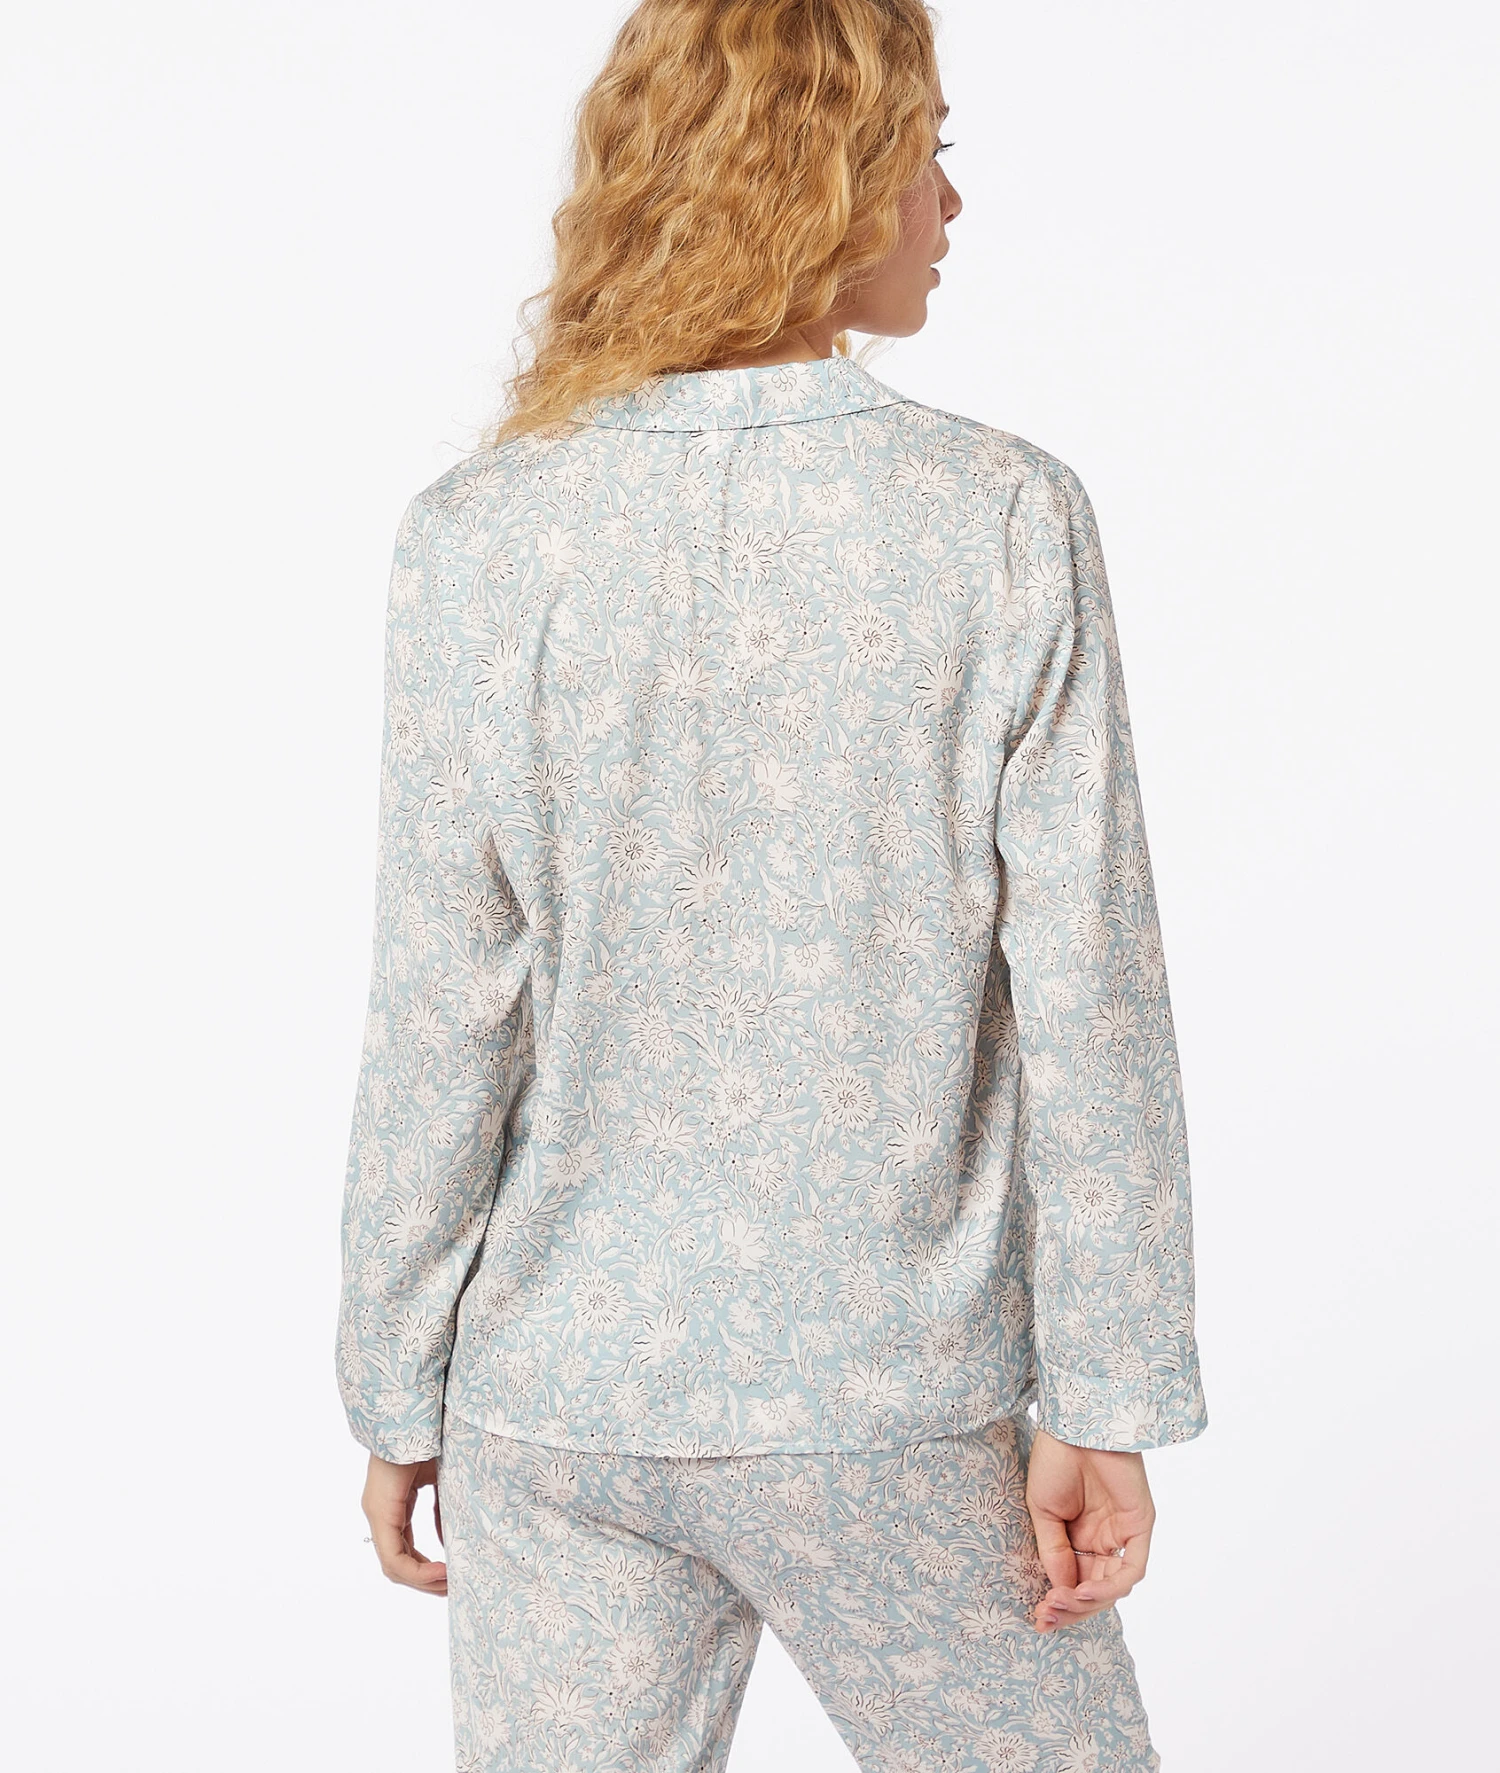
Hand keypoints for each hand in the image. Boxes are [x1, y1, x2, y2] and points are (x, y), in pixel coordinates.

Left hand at [361, 1454, 446, 1595]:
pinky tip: (440, 1572)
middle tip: (451, 1590)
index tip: (452, 1577)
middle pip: (397, 1565)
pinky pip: (393, 1556)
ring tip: (448, 1585)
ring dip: (422, 1581)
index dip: (426, 1570)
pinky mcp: (380, 1512)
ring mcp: (377, 1514)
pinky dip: (417, 1570)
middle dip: (425, 1582)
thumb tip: (446, 1542)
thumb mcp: (440, 1481)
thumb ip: (441, 1512)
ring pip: (393, 1566)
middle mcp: (380, 1514)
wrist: (414, 1415)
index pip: (404, 1552)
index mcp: (392, 1507)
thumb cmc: (429, 1440)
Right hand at [1025, 1427, 1153, 1632]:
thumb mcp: (1043, 1513)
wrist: (1073, 1426)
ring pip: (1113, 1585)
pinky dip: (1110, 1586)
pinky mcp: (1140, 1525)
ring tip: (1059, 1601)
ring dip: (1087, 1601)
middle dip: (1071, 1608)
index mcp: (1080, 1536)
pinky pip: (1132, 1568)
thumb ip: (1055, 1553)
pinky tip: (1084, 1589)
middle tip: (1046, 1614)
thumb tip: (1062, 1592)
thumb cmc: (1055, 1460)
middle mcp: (1104, 1539)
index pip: (1076, 1582)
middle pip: (1095, 1590)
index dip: (1060, 1604)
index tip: (1038, 1616)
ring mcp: (1124, 1533)